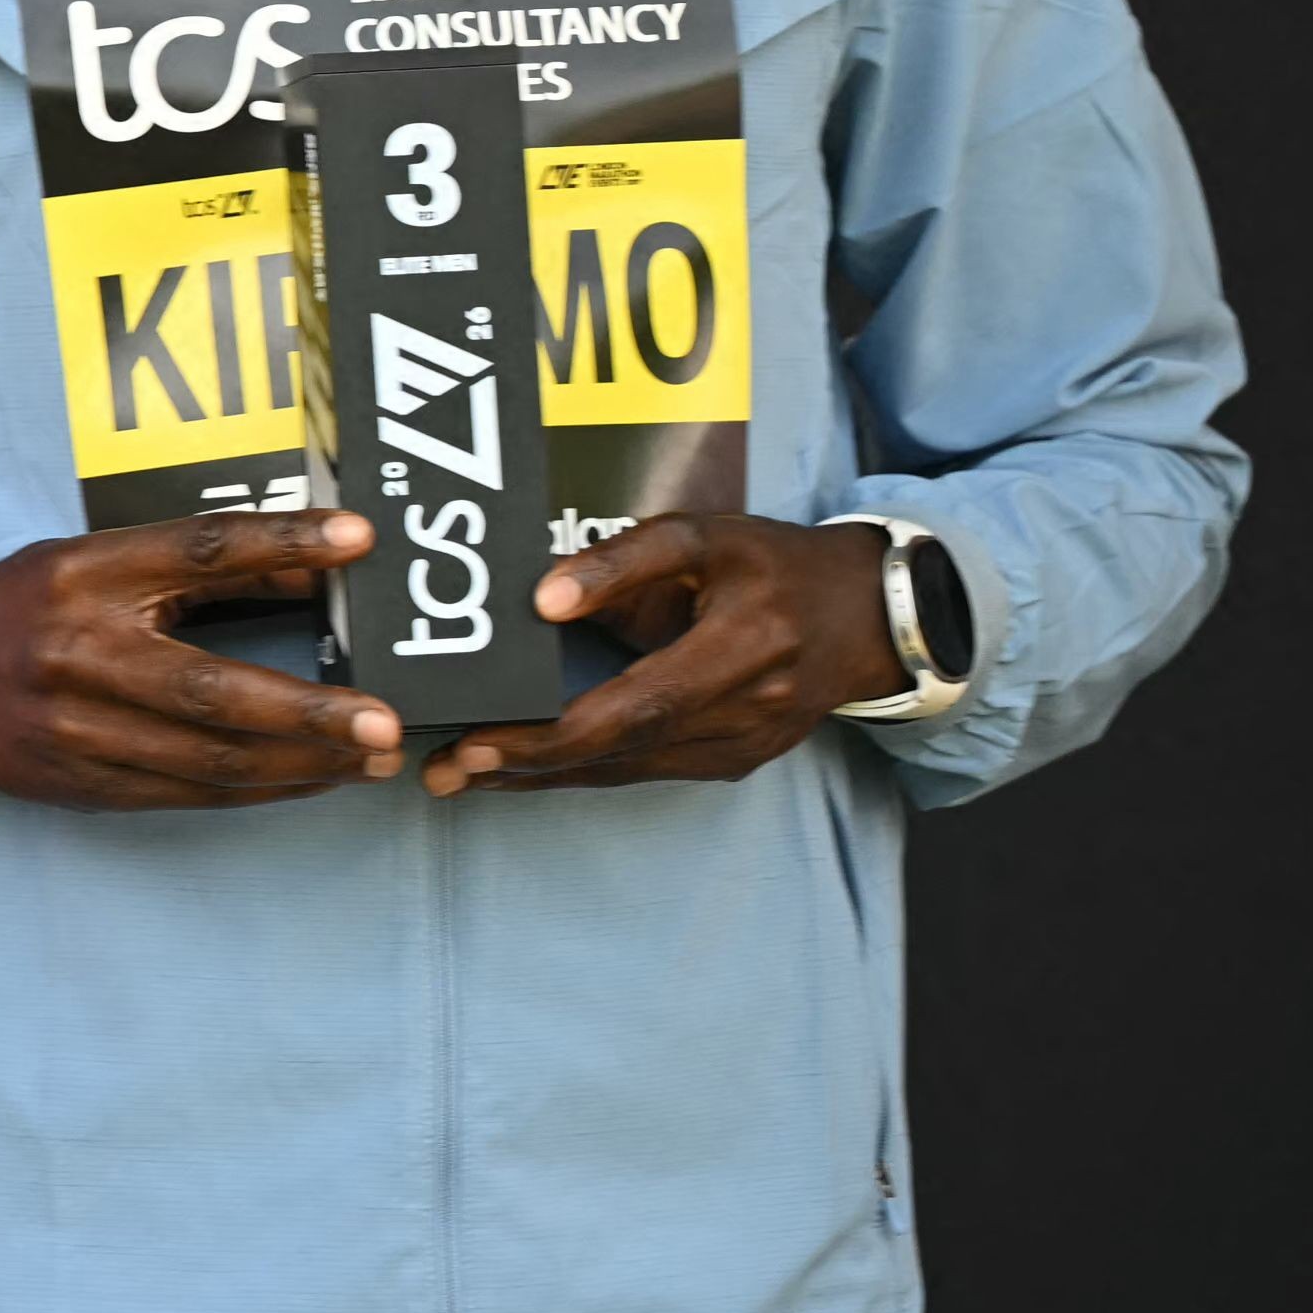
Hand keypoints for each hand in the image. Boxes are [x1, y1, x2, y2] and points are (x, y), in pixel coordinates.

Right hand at [0, 510, 405, 809]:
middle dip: (306, 713)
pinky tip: (315, 777)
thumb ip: (192, 566)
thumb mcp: (92, 562)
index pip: (195, 551)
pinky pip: (191, 794)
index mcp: (83, 576)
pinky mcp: (85, 783)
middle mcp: (79, 655)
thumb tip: (309, 565)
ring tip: (374, 757)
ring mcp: (79, 730)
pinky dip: (262, 789)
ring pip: (208, 760)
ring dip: (302, 764)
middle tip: (385, 722)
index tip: (357, 537)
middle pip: (209, 690)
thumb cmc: (23, 607)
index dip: (278, 541)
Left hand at [435, 514, 903, 793]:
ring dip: (542, 777)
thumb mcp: (704, 535)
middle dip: (525, 765)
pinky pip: (646, 771)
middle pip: (621, 751)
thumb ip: (621, 561)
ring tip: (460, 774)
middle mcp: (747, 710)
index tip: (476, 738)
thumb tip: (542, 601)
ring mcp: (744, 747)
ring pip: (627, 772)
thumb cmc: (776, 565)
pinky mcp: (735, 762)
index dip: (552, 732)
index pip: (635, 705)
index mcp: (744, 648)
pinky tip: (527, 769)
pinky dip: (583, 772)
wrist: (871, 615)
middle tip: (441, 770)